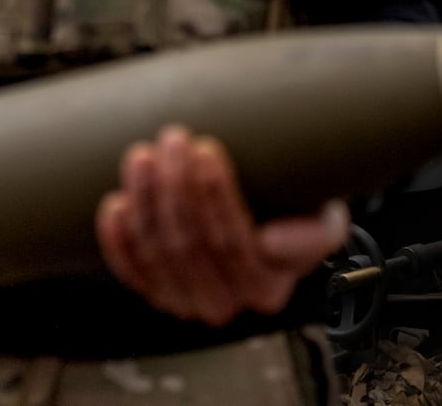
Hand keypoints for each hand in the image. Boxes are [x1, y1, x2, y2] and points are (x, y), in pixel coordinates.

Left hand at [96, 124, 350, 326]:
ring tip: (145, 156)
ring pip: (156, 252)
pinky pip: (131, 270)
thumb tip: (271, 242)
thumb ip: (315, 235)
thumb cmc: (301, 212)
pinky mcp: (158, 291)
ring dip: (146, 200)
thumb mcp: (325, 219)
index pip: (234, 241)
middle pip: (189, 244)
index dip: (215, 195)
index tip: (208, 149)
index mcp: (269, 287)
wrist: (279, 223)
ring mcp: (187, 301)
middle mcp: (227, 302)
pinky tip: (116, 204)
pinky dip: (118, 239)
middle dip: (176, 186)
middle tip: (175, 138)